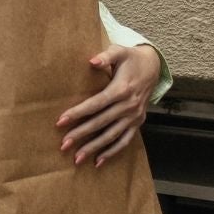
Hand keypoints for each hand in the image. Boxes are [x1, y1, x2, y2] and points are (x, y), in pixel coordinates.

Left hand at [55, 42, 161, 168]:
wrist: (153, 67)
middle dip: (81, 134)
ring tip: (77, 159)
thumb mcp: (120, 51)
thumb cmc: (130, 59)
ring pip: (112, 135)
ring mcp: (134, 116)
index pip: (96, 104)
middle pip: (101, 123)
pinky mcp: (137, 123)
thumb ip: (106, 55)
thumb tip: (92, 61)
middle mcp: (128, 106)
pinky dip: (112, 152)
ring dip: (94, 148)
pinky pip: (125, 140)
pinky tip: (98, 162)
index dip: (78, 113)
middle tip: (63, 145)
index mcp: (121, 89)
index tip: (60, 121)